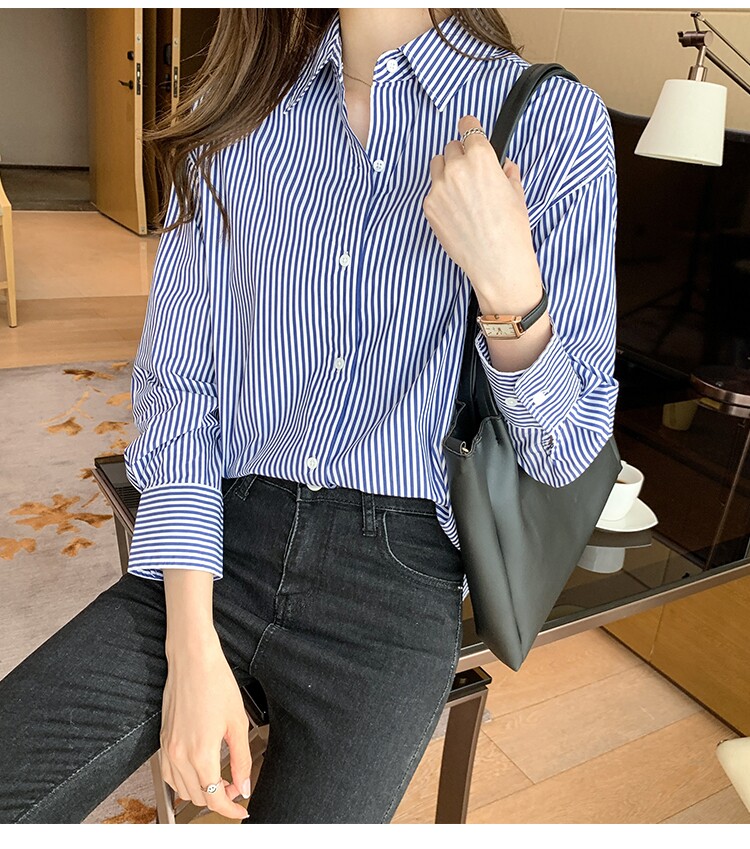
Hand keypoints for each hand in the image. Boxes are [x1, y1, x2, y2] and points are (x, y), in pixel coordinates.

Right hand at [160, 630, 251, 819]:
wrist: (193, 661)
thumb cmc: (215, 683)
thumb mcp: (237, 723)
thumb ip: (241, 759)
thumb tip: (243, 785)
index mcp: (201, 753)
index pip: (214, 798)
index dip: (230, 809)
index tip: (241, 809)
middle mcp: (179, 755)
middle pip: (197, 797)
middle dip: (219, 798)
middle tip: (236, 786)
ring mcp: (168, 748)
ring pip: (181, 790)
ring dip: (201, 792)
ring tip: (221, 778)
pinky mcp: (162, 740)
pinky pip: (170, 774)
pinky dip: (184, 781)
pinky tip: (199, 772)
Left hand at [423, 114, 540, 298]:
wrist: (496, 261)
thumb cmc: (511, 230)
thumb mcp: (516, 194)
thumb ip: (506, 173)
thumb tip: (504, 167)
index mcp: (480, 158)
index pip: (468, 127)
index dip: (470, 128)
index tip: (468, 129)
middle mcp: (456, 169)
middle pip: (450, 147)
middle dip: (460, 155)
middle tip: (470, 172)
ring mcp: (439, 188)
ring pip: (437, 166)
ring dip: (446, 171)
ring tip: (461, 191)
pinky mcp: (429, 207)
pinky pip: (432, 191)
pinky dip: (441, 196)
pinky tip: (456, 211)